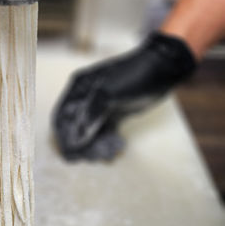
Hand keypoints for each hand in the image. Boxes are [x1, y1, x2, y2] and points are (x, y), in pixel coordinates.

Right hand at [53, 33, 196, 160]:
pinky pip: (105, 133)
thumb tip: (74, 141)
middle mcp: (85, 99)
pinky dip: (108, 141)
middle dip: (85, 145)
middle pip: (75, 129)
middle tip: (98, 156)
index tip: (72, 155)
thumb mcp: (109, 94)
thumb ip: (89, 117)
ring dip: (98, 146)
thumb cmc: (134, 76)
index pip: (62, 118)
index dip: (64, 138)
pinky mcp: (113, 114)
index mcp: (79, 89)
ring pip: (91, 133)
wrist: (163, 69)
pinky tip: (119, 145)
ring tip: (112, 152)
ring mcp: (99, 107)